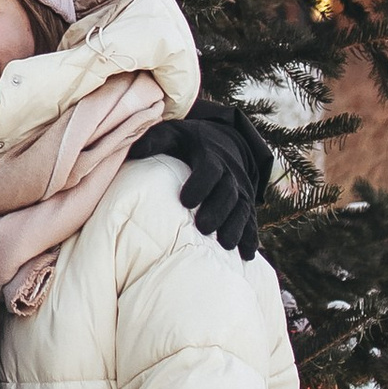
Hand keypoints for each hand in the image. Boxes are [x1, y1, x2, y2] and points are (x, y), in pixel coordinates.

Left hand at [131, 98, 273, 258]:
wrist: (222, 141)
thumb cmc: (188, 142)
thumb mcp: (172, 134)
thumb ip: (155, 140)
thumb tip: (136, 151)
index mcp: (210, 156)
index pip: (209, 169)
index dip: (200, 183)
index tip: (185, 200)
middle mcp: (230, 173)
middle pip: (228, 192)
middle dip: (218, 210)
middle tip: (204, 227)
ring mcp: (241, 189)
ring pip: (242, 208)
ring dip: (236, 227)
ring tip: (226, 245)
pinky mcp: (246, 202)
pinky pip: (251, 219)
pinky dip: (251, 237)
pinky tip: (246, 255)